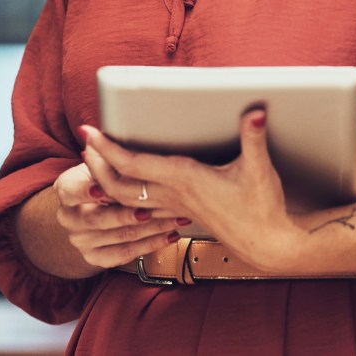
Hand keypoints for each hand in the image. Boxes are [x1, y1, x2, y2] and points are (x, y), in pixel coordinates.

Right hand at [49, 160, 187, 270]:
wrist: (88, 209)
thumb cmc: (100, 178)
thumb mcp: (97, 162)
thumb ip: (99, 153)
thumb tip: (93, 131)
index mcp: (65, 189)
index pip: (72, 191)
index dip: (86, 191)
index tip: (102, 188)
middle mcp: (68, 217)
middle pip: (97, 219)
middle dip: (126, 214)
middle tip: (148, 209)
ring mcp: (80, 240)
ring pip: (118, 237)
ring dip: (150, 228)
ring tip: (173, 218)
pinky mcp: (94, 257)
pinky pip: (125, 254)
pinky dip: (150, 245)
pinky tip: (168, 235)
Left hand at [80, 109, 305, 273]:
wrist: (270, 245)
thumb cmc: (263, 208)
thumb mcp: (259, 168)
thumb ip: (253, 137)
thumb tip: (256, 110)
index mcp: (184, 180)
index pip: (133, 165)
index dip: (107, 149)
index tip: (89, 132)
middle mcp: (173, 195)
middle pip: (118, 185)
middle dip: (97, 165)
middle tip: (86, 142)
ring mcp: (175, 207)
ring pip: (127, 199)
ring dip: (107, 180)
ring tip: (96, 159)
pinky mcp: (182, 213)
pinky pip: (143, 208)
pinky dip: (126, 197)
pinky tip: (122, 187)